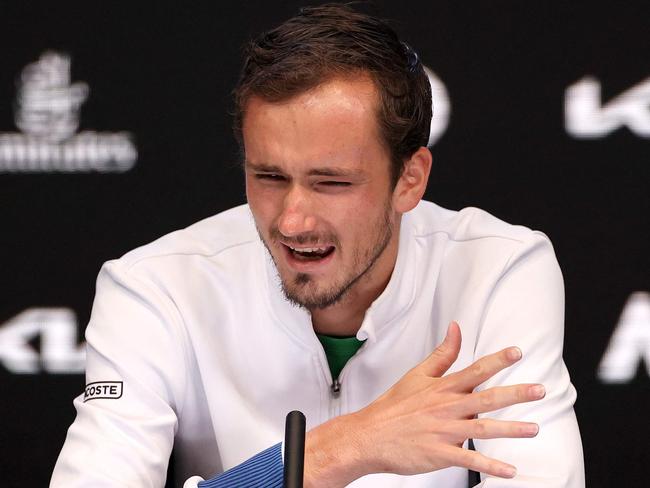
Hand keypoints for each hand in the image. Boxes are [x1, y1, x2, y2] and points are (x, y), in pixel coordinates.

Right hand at [304, 322, 544, 486]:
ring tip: (534, 429)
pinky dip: (490, 466)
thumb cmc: (394, 406)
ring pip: (483, 429)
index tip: (517, 353)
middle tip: (540, 390)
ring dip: (510, 429)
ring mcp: (443, 431)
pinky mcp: (439, 454)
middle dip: (515, 394)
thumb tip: (456, 328)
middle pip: (486, 398)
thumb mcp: (417, 374)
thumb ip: (442, 353)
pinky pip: (469, 459)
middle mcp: (446, 407)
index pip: (474, 370)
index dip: (497, 360)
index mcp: (442, 388)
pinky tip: (509, 471)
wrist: (369, 435)